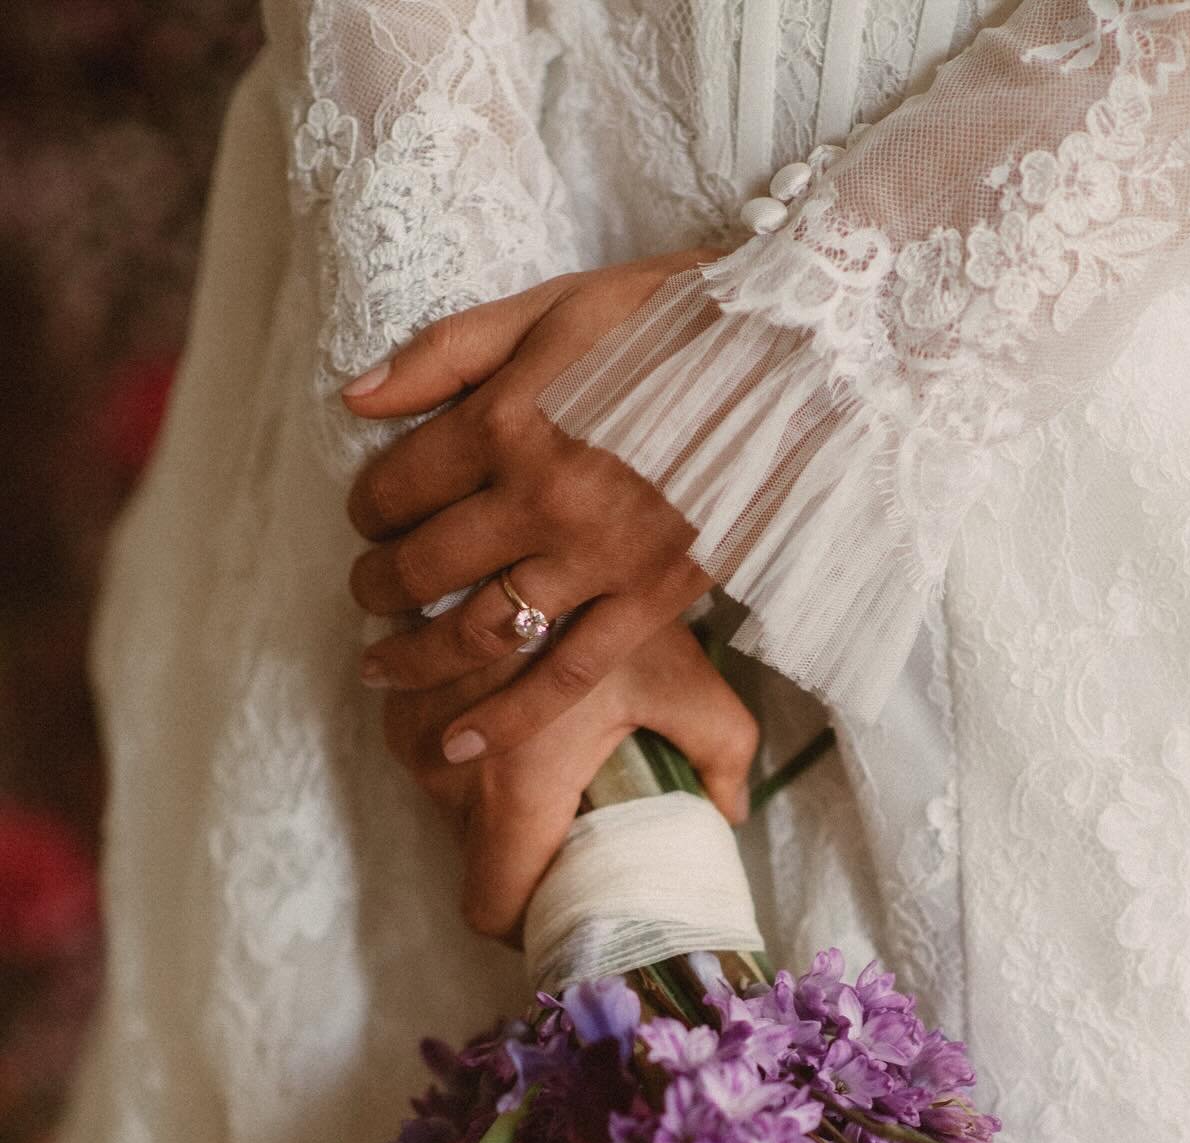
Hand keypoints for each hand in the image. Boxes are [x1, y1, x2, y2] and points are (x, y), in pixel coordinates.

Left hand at [344, 249, 720, 766]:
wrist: (793, 357)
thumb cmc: (669, 322)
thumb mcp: (550, 307)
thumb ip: (445, 353)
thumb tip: (354, 397)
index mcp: (506, 420)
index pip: (398, 484)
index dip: (368, 508)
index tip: (370, 516)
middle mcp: (540, 498)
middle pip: (423, 565)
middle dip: (377, 586)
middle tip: (368, 592)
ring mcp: (595, 559)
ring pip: (476, 630)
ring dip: (414, 657)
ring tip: (382, 664)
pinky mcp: (649, 601)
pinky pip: (562, 677)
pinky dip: (502, 720)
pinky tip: (455, 746)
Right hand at [383, 623, 756, 943]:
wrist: (531, 506)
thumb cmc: (612, 596)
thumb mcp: (682, 676)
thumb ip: (718, 749)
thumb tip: (730, 810)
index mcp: (514, 790)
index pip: (489, 905)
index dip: (523, 922)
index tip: (559, 909)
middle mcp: (448, 772)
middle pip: (474, 856)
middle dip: (516, 852)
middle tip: (569, 825)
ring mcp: (411, 733)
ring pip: (445, 804)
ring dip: (486, 799)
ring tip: (539, 760)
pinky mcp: (395, 692)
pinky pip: (425, 751)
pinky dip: (460, 748)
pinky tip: (504, 714)